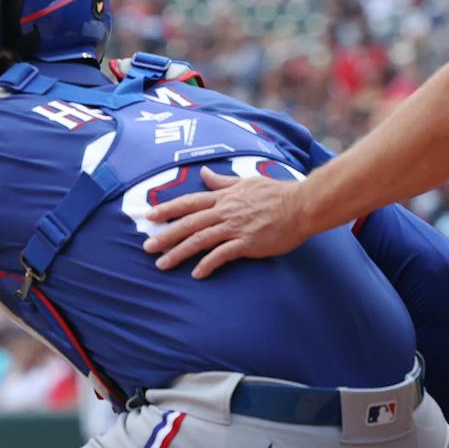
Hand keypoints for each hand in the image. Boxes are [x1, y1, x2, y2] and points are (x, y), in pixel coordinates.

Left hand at [143, 168, 311, 278]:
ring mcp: (235, 227)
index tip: (149, 216)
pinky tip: (197, 273)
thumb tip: (202, 174)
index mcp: (223, 198)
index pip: (188, 202)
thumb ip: (221, 182)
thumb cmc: (276, 193)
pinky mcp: (248, 243)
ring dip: (179, 252)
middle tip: (146, 246)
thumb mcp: (246, 181)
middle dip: (165, 235)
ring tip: (162, 264)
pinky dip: (208, 264)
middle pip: (188, 223)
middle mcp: (225, 211)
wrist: (302, 205)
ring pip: (200, 239)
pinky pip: (223, 254)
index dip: (167, 209)